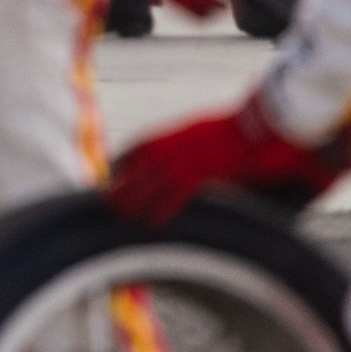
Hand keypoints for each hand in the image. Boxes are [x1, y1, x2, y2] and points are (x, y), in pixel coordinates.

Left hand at [110, 98, 339, 226]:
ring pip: (148, 187)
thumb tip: (167, 150)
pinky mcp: (195, 177)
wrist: (244, 127)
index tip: (109, 175)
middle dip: (119, 187)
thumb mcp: (190, 129)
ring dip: (134, 203)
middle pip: (133, 172)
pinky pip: (172, 198)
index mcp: (161, 136)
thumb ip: (175, 140)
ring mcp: (177, 163)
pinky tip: (153, 224)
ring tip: (123, 216)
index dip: (117, 165)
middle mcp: (164, 149)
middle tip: (107, 201)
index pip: (130, 151)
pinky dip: (161, 211)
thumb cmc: (221, 128)